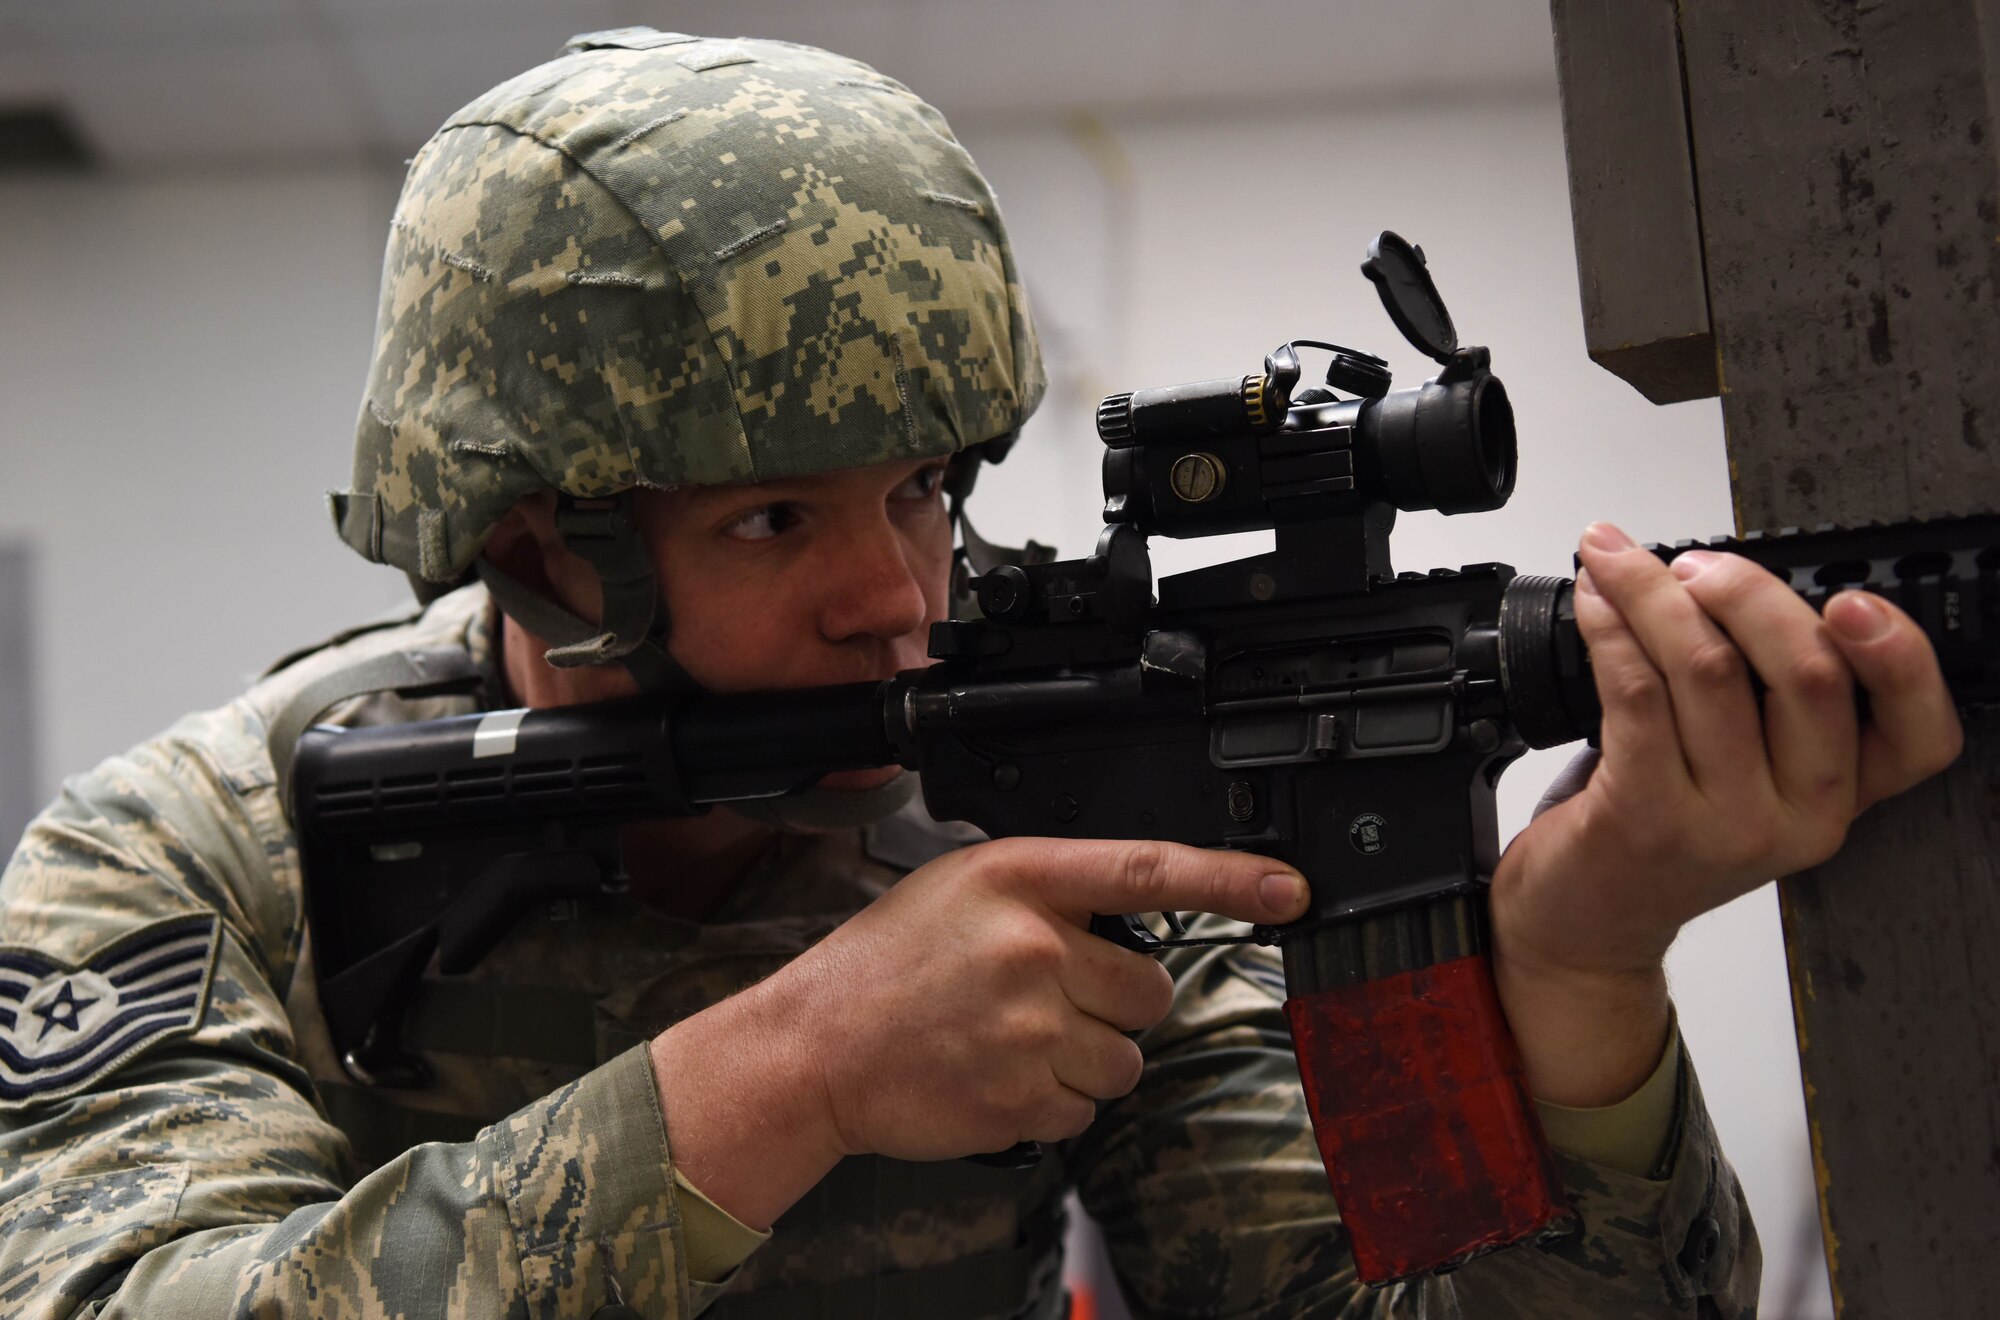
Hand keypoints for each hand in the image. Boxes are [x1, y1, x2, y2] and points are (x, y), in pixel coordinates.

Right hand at [651, 837, 1306, 1225]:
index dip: (1233, 879)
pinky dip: (1055, 1099)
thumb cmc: (884, 964)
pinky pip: (1087, 1107)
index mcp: (1018, 879)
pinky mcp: (1025, 1098)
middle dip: (1115, 1001)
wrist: (816, 1048)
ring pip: (1127, 1057)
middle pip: (1150, 988)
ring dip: (1088, 1056)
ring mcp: (1031, 1028)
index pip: (1149, 869)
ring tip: (1015, 1040)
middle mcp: (1034, 948)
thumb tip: (1129, 913)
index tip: (1291, 888)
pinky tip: (998, 1073)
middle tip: (1050, 998)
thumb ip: (1048, 891)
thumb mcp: (959, 886)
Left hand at [1488, 521, 1961, 1101]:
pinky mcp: (1646, 818)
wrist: (1588, 926)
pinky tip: (1594, 604)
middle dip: (1745, 590)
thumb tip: (1734, 582)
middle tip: (1691, 564)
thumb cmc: (1658, 833)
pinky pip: (1636, 692)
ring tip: (1617, 563)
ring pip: (1709, 668)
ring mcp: (1724, 823)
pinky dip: (1610, 630)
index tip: (1849, 597)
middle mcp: (1799, 816)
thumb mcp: (1746, 776)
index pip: (1921, 731)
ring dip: (1653, 595)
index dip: (1900, 654)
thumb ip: (1771, 699)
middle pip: (1806, 672)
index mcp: (1841, 797)